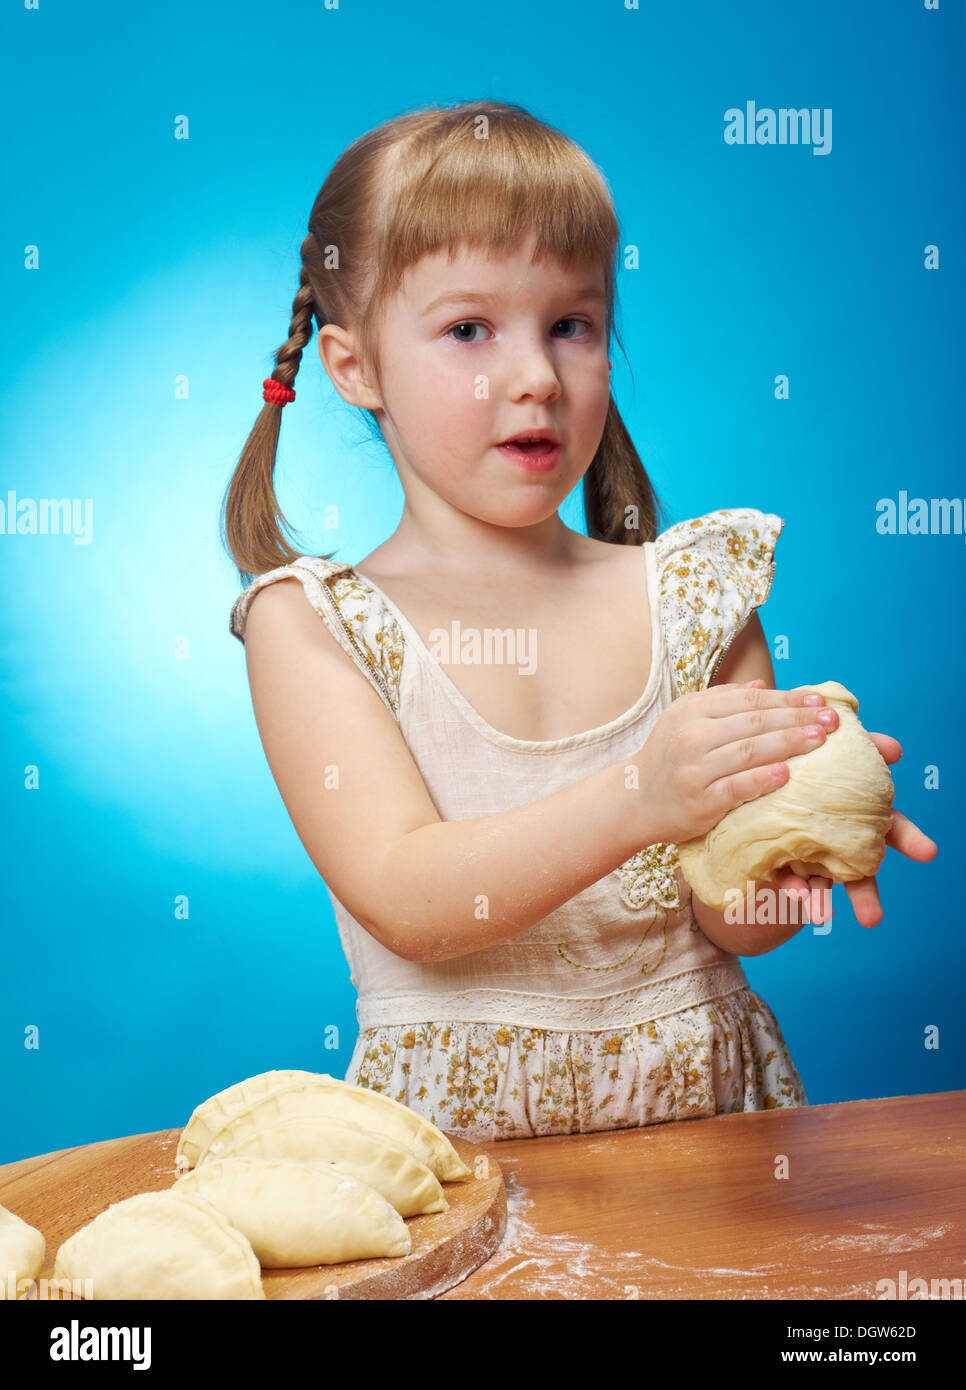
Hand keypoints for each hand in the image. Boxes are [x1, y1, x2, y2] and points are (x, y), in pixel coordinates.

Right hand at [631, 679, 847, 846]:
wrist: (635, 799)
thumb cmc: (669, 757)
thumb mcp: (686, 719)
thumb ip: (722, 700)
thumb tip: (762, 685)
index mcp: (693, 710)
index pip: (749, 700)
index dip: (787, 698)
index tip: (819, 699)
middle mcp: (693, 735)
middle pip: (755, 722)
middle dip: (798, 717)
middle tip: (831, 719)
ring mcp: (695, 769)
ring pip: (749, 751)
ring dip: (789, 743)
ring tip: (820, 739)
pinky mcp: (700, 801)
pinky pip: (736, 787)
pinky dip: (762, 779)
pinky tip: (786, 773)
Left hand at [741, 680, 937, 927]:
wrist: (759, 772)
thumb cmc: (809, 761)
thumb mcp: (832, 748)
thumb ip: (863, 747)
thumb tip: (893, 748)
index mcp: (859, 813)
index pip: (891, 827)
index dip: (910, 839)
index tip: (929, 852)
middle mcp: (838, 838)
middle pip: (858, 869)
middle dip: (865, 894)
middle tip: (872, 918)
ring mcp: (809, 851)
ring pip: (820, 881)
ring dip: (820, 899)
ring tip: (819, 917)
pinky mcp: (778, 855)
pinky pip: (784, 873)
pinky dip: (788, 884)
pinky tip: (790, 892)